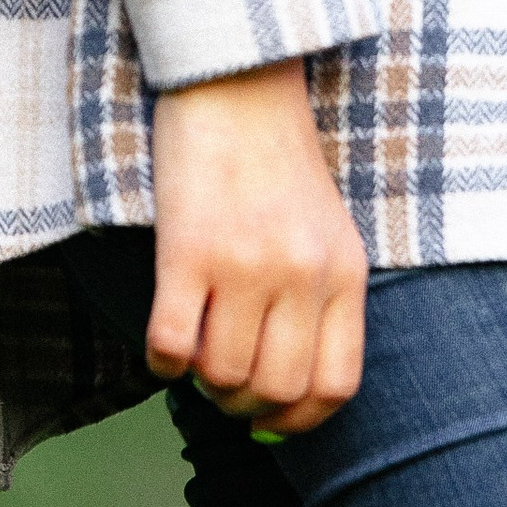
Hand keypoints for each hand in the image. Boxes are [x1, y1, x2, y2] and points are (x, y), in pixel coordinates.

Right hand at [146, 58, 369, 433]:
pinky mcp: (188, 250)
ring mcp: (246, 264)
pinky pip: (172, 343)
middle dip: (244, 407)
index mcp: (344, 275)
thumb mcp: (326, 234)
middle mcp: (302, 276)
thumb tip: (287, 394)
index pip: (334, 385)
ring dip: (201, 384)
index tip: (272, 420)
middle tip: (222, 388)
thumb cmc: (277, 165)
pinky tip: (164, 347)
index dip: (300, 421)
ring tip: (194, 359)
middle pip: (277, 390)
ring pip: (223, 374)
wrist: (236, 85)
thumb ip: (320, 303)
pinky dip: (162, 362)